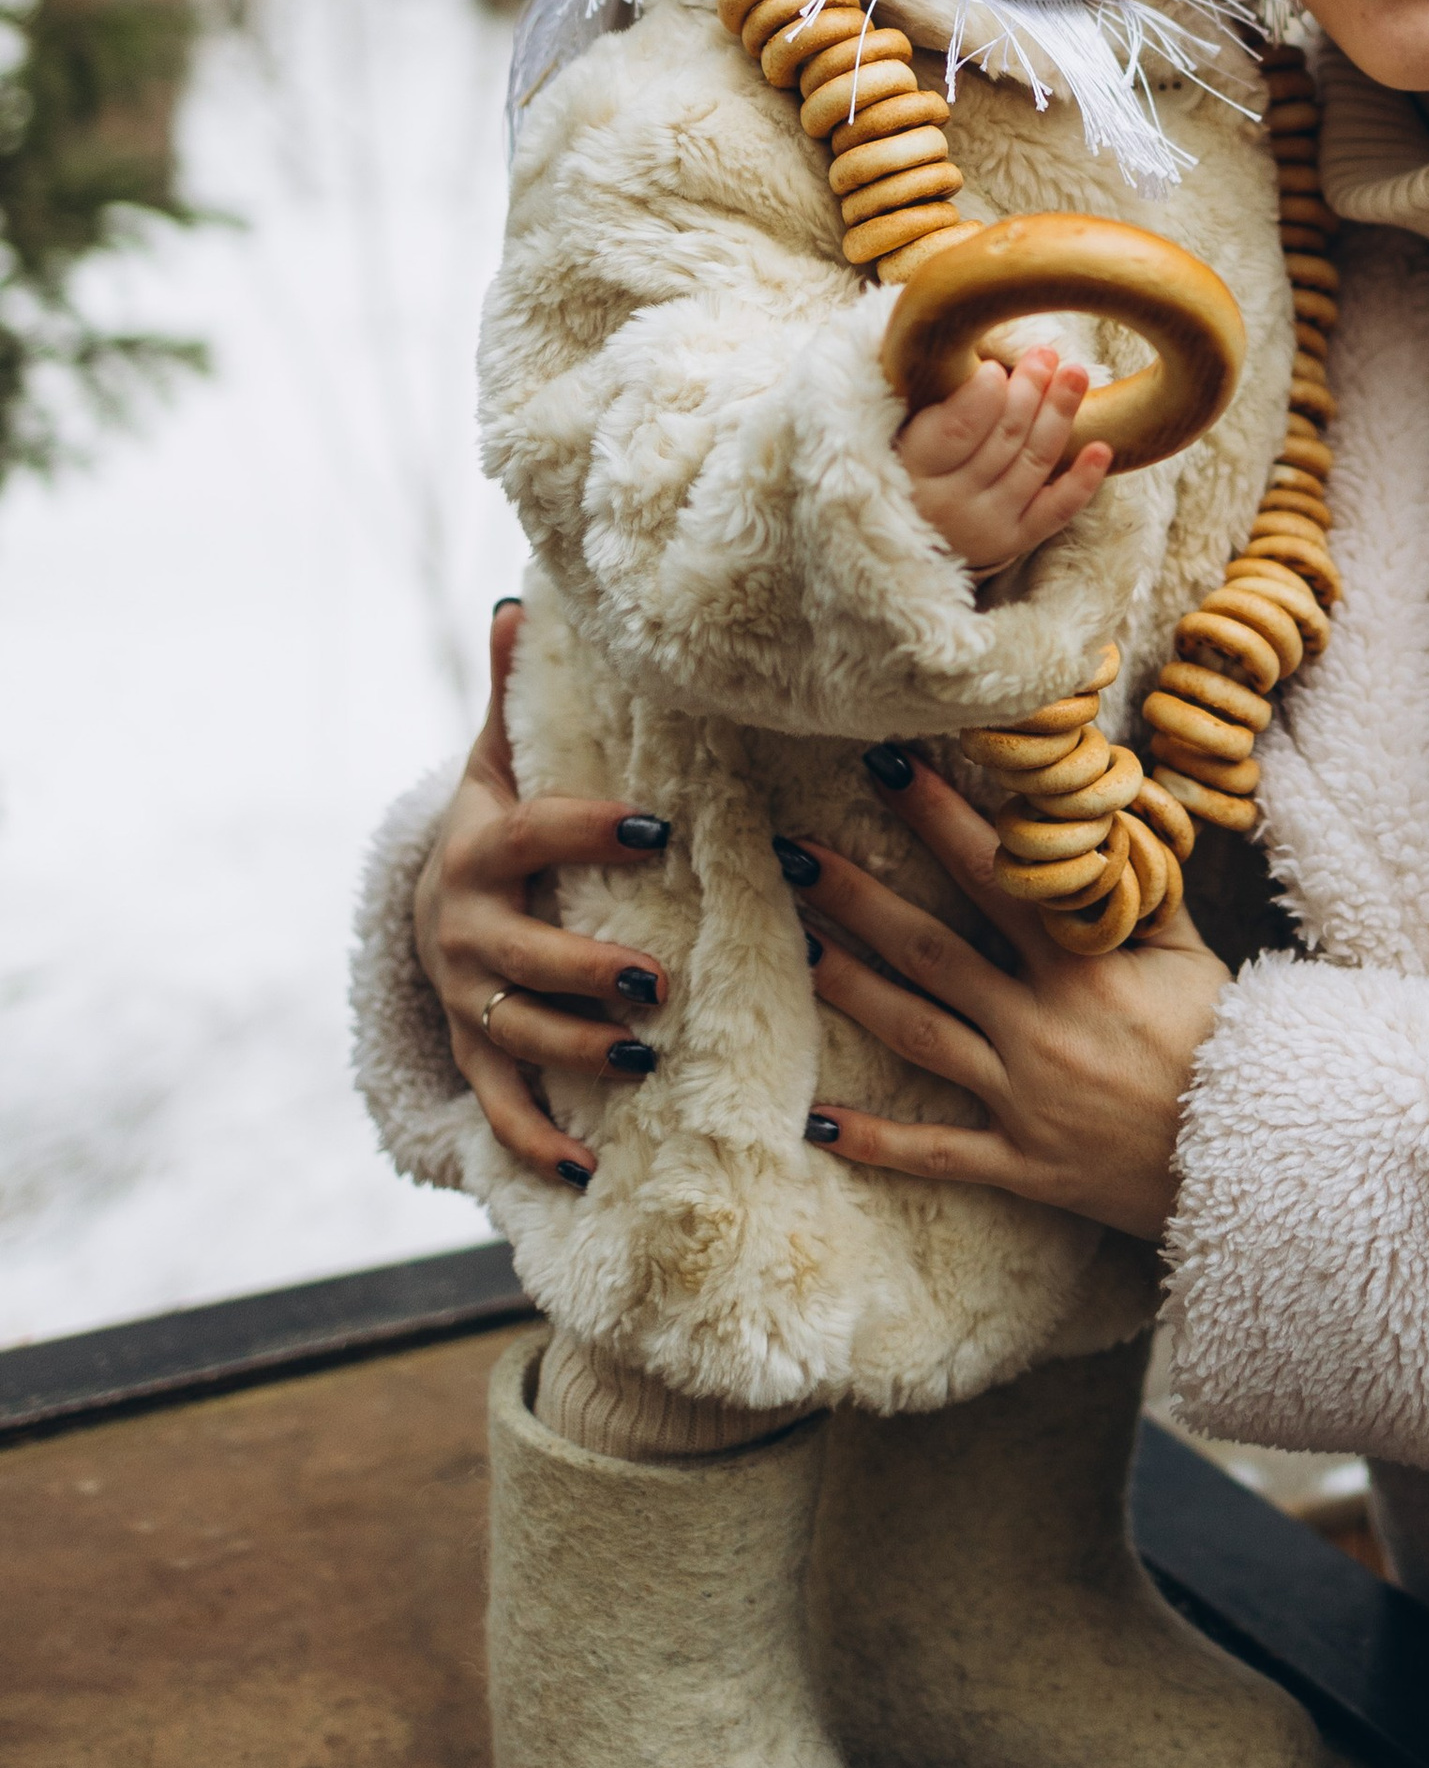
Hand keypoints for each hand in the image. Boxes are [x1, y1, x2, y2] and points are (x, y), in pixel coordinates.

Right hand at [412, 600, 677, 1188]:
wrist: (429, 903)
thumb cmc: (494, 823)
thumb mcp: (498, 758)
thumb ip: (515, 693)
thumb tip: (520, 598)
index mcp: (479, 849)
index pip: (533, 835)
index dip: (588, 830)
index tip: (660, 826)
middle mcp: (462, 930)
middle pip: (519, 955)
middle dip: (584, 969)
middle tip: (658, 977)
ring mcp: (465, 999)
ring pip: (512, 1033)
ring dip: (574, 1051)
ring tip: (642, 1058)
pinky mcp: (473, 1054)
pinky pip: (499, 1106)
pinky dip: (536, 1141)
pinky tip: (587, 1169)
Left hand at [793, 746, 1230, 1246]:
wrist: (1254, 1155)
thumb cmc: (1226, 1041)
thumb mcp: (1192, 953)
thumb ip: (1141, 890)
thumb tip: (1105, 819)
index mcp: (1082, 964)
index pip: (992, 872)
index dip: (935, 815)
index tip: (885, 765)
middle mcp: (1038, 1022)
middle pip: (929, 947)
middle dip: (859, 895)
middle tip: (797, 850)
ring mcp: (1023, 1095)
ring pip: (917, 1032)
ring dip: (851, 987)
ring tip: (799, 945)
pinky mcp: (1020, 1161)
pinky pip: (937, 1150)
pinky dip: (876, 1140)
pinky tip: (817, 1121)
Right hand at [895, 343, 1112, 579]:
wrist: (917, 533)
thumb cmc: (920, 461)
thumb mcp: (910, 429)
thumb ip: (942, 399)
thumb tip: (992, 361)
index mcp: (916, 465)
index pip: (955, 430)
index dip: (981, 398)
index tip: (996, 367)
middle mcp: (950, 501)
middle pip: (1003, 438)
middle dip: (1030, 390)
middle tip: (1046, 354)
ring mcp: (986, 524)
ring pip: (1033, 462)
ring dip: (1059, 414)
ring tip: (1075, 374)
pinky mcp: (1016, 539)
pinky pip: (1055, 510)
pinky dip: (1082, 481)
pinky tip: (1101, 448)